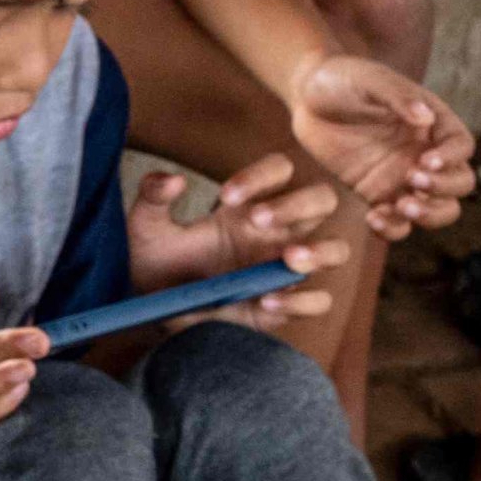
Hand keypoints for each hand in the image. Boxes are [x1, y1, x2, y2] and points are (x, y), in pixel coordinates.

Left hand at [129, 157, 348, 322]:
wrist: (151, 310)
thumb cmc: (155, 261)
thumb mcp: (144, 227)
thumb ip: (153, 197)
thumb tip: (173, 179)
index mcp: (248, 204)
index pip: (279, 170)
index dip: (262, 176)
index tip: (226, 196)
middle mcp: (276, 231)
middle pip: (321, 199)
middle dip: (298, 204)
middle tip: (258, 219)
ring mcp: (284, 268)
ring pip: (335, 249)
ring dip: (319, 250)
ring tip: (288, 258)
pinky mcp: (283, 305)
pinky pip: (317, 300)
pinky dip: (301, 301)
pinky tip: (266, 300)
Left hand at [284, 53, 471, 238]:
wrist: (305, 97)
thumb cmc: (341, 79)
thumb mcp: (369, 80)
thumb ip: (396, 95)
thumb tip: (425, 116)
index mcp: (432, 122)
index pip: (461, 146)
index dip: (451, 158)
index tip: (424, 159)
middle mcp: (425, 152)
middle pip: (460, 183)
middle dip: (444, 188)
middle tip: (412, 180)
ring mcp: (403, 176)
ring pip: (438, 209)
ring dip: (429, 214)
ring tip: (400, 205)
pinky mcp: (377, 193)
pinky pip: (397, 221)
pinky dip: (393, 227)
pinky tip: (373, 217)